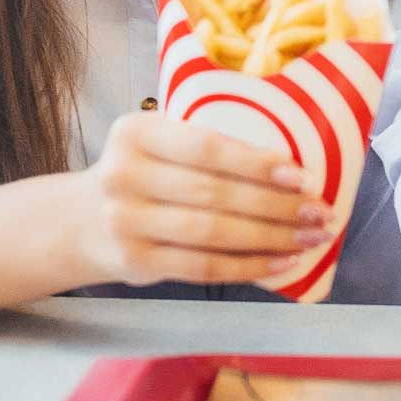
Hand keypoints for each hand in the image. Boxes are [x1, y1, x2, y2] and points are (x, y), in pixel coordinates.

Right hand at [67, 113, 335, 287]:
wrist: (79, 220)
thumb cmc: (144, 174)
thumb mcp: (160, 144)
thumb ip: (209, 148)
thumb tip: (294, 169)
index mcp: (138, 132)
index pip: (207, 147)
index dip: (258, 163)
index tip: (303, 176)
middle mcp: (125, 175)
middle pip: (215, 194)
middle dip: (277, 206)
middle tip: (320, 212)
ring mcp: (125, 222)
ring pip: (213, 234)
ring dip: (271, 239)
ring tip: (310, 239)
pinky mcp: (135, 263)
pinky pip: (202, 268)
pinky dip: (248, 267)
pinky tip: (281, 263)